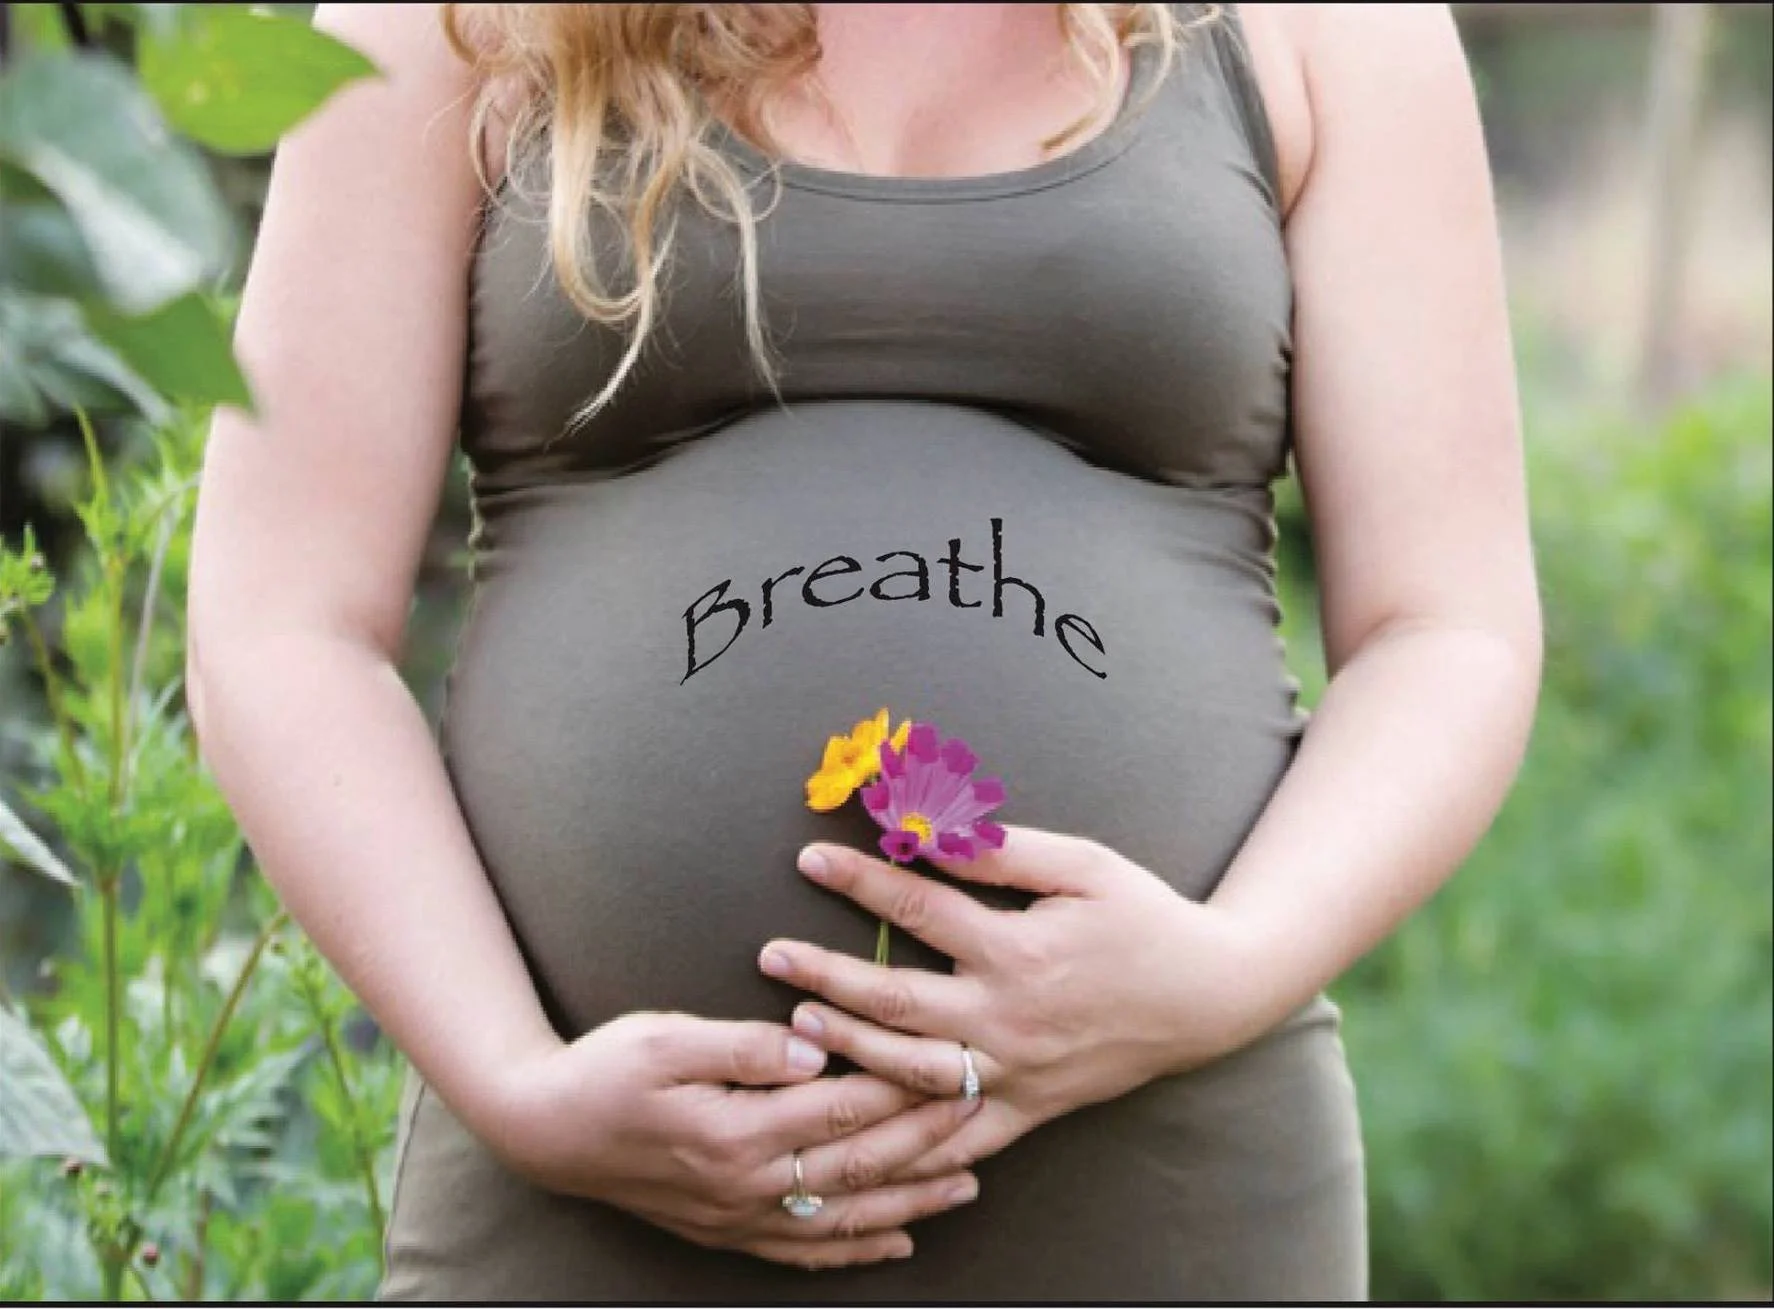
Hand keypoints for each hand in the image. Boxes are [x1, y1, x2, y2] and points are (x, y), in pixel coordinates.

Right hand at [487, 1011, 984, 1268]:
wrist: (543, 1129)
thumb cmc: (604, 1069)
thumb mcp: (664, 1037)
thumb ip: (741, 1044)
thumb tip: (810, 1044)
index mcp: (736, 1130)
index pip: (843, 1108)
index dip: (905, 1088)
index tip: (957, 1062)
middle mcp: (746, 1183)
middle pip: (858, 1164)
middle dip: (928, 1140)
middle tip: (985, 1112)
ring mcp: (739, 1215)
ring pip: (844, 1214)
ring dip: (912, 1199)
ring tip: (969, 1182)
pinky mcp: (727, 1230)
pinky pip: (806, 1248)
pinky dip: (857, 1247)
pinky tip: (898, 1238)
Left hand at [757, 826, 1273, 1181]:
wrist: (1209, 995)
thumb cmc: (1143, 916)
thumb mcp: (1082, 865)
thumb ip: (1001, 852)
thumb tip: (930, 829)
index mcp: (1020, 951)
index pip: (919, 912)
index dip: (860, 880)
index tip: (808, 858)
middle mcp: (1008, 1019)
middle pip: (896, 1002)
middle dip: (824, 974)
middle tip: (768, 952)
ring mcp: (1014, 1073)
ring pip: (911, 1074)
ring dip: (846, 1051)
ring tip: (793, 1026)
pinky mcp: (1025, 1110)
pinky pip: (954, 1135)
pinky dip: (903, 1137)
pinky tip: (856, 1127)